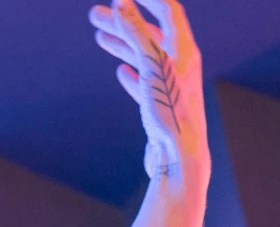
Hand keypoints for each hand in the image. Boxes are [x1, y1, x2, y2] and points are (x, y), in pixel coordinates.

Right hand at [91, 2, 206, 182]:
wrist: (179, 158)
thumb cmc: (169, 110)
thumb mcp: (150, 64)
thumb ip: (135, 31)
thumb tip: (121, 2)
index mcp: (184, 50)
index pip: (168, 10)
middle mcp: (181, 66)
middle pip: (151, 34)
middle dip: (123, 21)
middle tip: (94, 15)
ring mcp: (172, 87)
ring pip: (145, 58)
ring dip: (122, 44)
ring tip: (99, 37)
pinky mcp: (163, 108)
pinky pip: (146, 84)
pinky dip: (132, 74)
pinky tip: (121, 72)